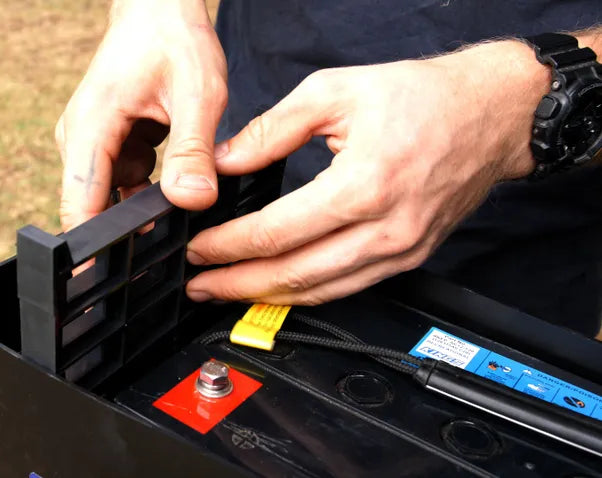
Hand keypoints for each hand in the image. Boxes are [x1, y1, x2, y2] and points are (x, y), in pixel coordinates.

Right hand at [55, 0, 226, 230]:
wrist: (158, 9)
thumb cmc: (172, 39)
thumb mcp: (197, 93)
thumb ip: (193, 150)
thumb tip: (191, 201)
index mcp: (91, 127)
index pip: (79, 205)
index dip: (90, 250)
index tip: (105, 283)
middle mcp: (80, 139)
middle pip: (94, 207)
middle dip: (131, 227)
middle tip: (170, 237)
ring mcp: (91, 142)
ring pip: (115, 196)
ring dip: (147, 199)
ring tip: (179, 177)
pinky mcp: (107, 144)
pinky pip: (125, 181)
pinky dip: (151, 183)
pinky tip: (174, 167)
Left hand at [185, 41, 548, 303]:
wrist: (495, 113)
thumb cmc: (424, 97)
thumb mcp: (335, 92)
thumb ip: (272, 130)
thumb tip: (225, 162)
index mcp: (363, 184)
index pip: (277, 232)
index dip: (229, 246)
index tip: (199, 249)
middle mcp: (385, 228)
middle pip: (294, 275)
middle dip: (237, 284)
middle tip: (198, 284)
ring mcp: (401, 250)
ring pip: (322, 292)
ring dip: (267, 297)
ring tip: (228, 293)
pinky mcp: (410, 257)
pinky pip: (349, 288)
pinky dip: (308, 293)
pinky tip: (279, 288)